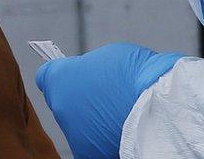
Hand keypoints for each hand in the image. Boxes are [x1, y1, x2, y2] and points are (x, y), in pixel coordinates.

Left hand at [35, 43, 187, 158]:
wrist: (157, 106)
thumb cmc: (135, 76)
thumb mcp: (107, 55)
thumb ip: (90, 67)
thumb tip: (89, 75)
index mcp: (58, 79)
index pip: (46, 76)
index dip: (62, 73)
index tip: (74, 74)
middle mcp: (60, 108)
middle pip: (64, 102)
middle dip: (81, 98)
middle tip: (107, 95)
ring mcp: (73, 134)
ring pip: (79, 124)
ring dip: (93, 120)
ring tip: (119, 113)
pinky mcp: (88, 152)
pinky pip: (92, 142)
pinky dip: (103, 137)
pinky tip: (121, 129)